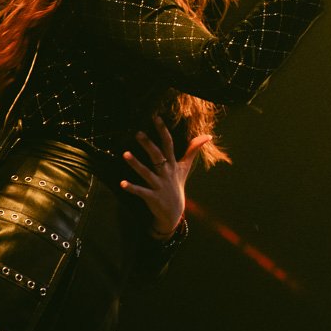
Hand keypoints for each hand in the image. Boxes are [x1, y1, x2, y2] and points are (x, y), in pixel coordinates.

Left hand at [120, 115, 210, 239]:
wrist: (174, 212)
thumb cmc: (177, 185)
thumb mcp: (185, 167)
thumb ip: (193, 150)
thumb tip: (208, 136)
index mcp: (172, 164)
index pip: (168, 144)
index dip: (163, 131)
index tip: (156, 118)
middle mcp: (166, 173)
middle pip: (157, 157)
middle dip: (148, 144)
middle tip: (138, 133)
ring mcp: (159, 186)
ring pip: (147, 173)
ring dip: (136, 164)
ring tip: (125, 154)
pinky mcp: (152, 197)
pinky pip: (141, 192)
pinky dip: (132, 188)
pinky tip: (122, 183)